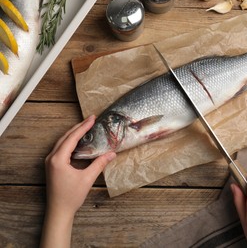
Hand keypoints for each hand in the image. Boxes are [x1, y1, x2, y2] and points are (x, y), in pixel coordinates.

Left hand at [40, 115, 115, 247]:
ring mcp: (50, 161)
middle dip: (78, 127)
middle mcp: (51, 157)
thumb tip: (112, 153)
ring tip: (85, 127)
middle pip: (65, 137)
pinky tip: (78, 141)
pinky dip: (70, 141)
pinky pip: (61, 148)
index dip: (83, 127)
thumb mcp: (87, 179)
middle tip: (90, 119)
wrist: (58, 211)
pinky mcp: (52, 166)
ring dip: (74, 133)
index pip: (72, 138)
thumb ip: (99, 164)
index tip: (92, 118)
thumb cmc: (71, 196)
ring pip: (62, 142)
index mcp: (58, 159)